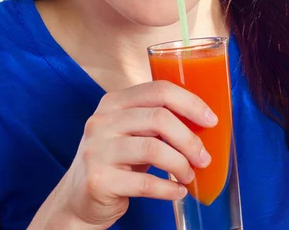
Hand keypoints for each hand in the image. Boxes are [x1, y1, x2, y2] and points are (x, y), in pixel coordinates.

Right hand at [35, 81, 217, 228]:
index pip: (160, 90)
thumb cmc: (116, 160)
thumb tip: (204, 119)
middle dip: (189, 139)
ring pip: (153, 149)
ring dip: (181, 164)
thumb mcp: (131, 131)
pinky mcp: (98, 180)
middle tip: (204, 157)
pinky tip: (177, 191)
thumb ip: (157, 119)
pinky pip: (144, 183)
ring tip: (189, 175)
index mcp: (114, 101)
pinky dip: (168, 189)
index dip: (191, 102)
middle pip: (159, 118)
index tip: (211, 120)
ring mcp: (97, 150)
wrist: (77, 199)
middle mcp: (102, 120)